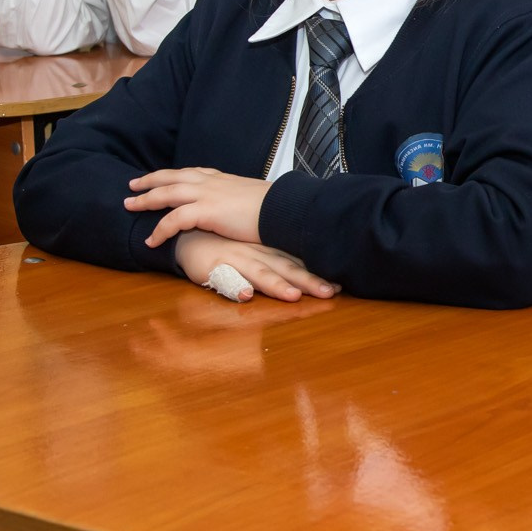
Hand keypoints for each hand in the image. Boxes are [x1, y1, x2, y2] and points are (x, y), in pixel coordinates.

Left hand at [126, 166, 271, 247]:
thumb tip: (241, 210)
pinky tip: (151, 240)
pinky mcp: (206, 211)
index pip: (191, 173)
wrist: (285, 210)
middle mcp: (211, 183)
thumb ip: (240, 202)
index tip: (161, 177)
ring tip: (129, 206)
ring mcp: (207, 195)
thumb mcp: (254, 199)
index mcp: (223, 179)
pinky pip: (174, 220)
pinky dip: (160, 230)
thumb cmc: (276, 209)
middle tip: (132, 185)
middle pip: (172, 177)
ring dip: (145, 200)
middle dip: (150, 181)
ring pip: (166, 194)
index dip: (173, 175)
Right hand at [173, 229, 337, 302]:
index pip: (299, 263)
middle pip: (286, 268)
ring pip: (259, 273)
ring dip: (276, 285)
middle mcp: (258, 254)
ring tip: (292, 295)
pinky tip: (245, 294)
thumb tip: (308, 278)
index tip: (341, 285)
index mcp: (270, 251)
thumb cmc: (229, 247)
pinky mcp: (214, 267)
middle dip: (308, 281)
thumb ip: (279, 263)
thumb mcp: (258, 252)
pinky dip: (235, 286)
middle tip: (330, 292)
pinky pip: (224, 278)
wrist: (191, 235)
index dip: (319, 274)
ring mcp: (236, 260)